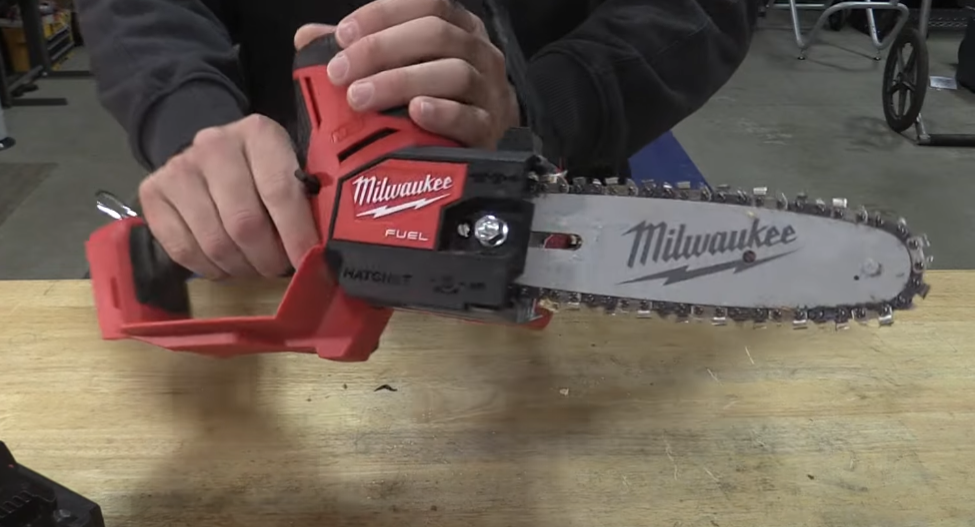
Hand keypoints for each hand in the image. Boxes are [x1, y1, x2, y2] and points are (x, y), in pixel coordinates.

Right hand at [138, 115, 318, 279]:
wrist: (209, 151)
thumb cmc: (262, 169)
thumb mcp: (291, 169)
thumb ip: (307, 200)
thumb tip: (324, 251)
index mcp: (259, 134)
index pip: (280, 192)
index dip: (296, 235)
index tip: (308, 262)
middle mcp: (215, 145)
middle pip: (244, 223)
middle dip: (268, 259)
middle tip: (277, 268)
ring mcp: (179, 168)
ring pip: (215, 242)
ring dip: (240, 267)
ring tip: (253, 267)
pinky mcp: (152, 192)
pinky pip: (183, 249)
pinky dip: (209, 269)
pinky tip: (224, 266)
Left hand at [294, 0, 519, 148]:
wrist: (481, 151)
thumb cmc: (438, 101)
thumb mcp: (400, 69)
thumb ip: (359, 51)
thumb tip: (308, 38)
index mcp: (458, 29)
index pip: (425, 4)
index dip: (382, 14)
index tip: (342, 36)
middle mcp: (479, 54)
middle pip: (436, 35)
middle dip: (381, 50)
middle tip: (341, 74)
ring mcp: (489, 92)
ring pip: (453, 73)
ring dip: (400, 82)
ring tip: (361, 98)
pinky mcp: (490, 131)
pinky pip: (469, 117)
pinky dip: (441, 112)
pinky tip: (414, 113)